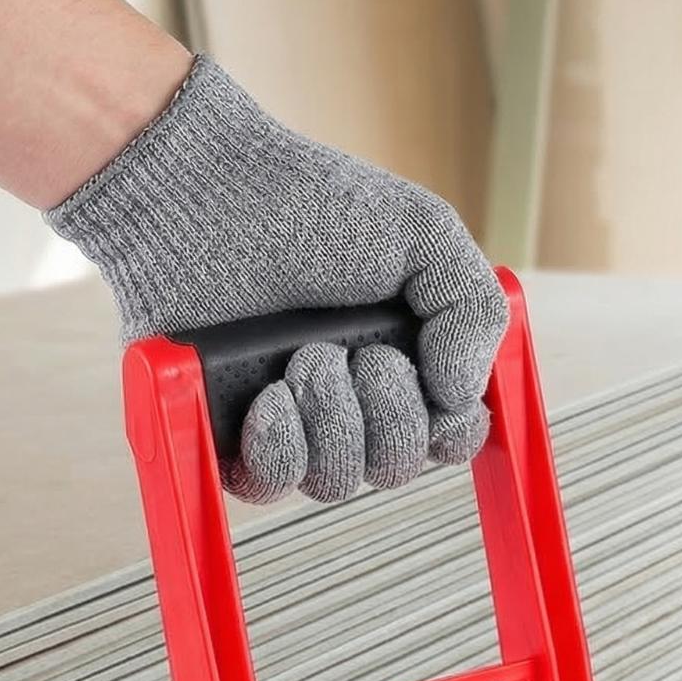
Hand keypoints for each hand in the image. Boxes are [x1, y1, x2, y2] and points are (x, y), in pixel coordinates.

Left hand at [49, 57, 508, 504]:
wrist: (207, 195)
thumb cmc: (308, 203)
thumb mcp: (423, 233)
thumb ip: (474, 310)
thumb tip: (466, 397)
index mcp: (402, 362)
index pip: (451, 437)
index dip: (451, 425)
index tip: (430, 377)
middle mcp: (350, 403)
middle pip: (399, 465)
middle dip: (387, 408)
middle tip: (354, 350)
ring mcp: (290, 426)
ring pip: (340, 481)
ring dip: (332, 417)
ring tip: (303, 354)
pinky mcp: (229, 439)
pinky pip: (274, 485)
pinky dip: (281, 445)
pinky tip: (269, 395)